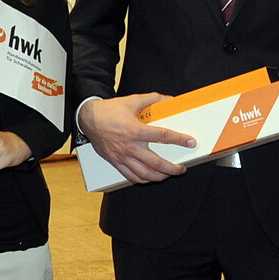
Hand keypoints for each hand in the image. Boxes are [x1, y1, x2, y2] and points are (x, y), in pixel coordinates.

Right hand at [78, 93, 195, 183]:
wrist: (88, 119)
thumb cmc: (109, 111)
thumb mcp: (132, 101)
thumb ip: (152, 100)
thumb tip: (168, 99)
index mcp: (135, 130)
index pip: (163, 137)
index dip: (179, 139)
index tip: (190, 142)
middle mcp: (130, 146)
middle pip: (156, 163)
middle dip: (173, 168)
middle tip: (182, 168)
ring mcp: (122, 157)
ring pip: (145, 174)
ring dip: (160, 177)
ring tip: (168, 174)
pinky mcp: (116, 162)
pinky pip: (131, 176)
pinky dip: (143, 180)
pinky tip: (150, 178)